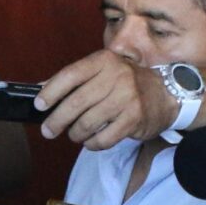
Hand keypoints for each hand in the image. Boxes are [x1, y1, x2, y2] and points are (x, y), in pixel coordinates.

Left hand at [34, 51, 173, 149]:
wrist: (166, 94)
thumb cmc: (127, 83)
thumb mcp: (103, 72)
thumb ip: (74, 80)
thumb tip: (40, 91)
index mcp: (104, 61)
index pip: (70, 75)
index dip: (51, 92)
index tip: (39, 105)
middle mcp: (116, 77)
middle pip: (76, 102)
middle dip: (56, 120)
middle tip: (48, 130)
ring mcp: (127, 98)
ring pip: (87, 123)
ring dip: (75, 133)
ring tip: (74, 134)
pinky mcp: (134, 119)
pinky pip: (103, 138)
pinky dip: (92, 143)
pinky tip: (90, 141)